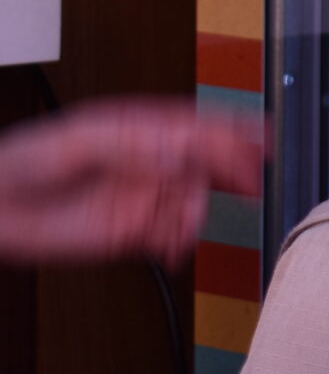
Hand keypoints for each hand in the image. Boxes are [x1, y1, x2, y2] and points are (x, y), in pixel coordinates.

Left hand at [0, 99, 262, 267]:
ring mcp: (141, 195)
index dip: (232, 129)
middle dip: (233, 171)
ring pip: (192, 202)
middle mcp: (145, 162)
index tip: (259, 136)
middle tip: (252, 180)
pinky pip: (171, 237)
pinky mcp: (132, 230)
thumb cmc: (21, 164)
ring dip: (198, 214)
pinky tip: (176, 247)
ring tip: (189, 223)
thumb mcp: (76, 142)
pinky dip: (181, 244)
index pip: (195, 126)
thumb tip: (179, 152)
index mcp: (136, 129)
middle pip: (205, 163)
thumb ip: (131, 145)